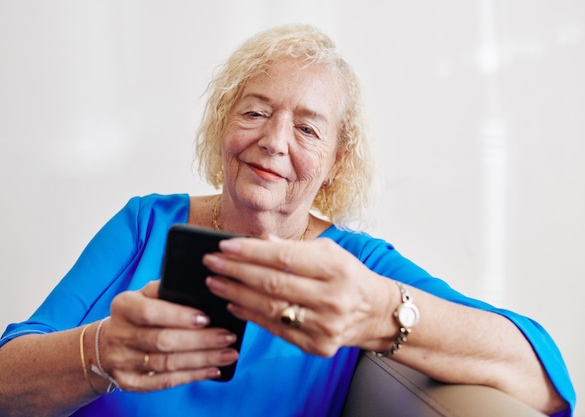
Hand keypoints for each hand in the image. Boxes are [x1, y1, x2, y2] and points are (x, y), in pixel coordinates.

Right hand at [98, 281, 238, 391]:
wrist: (106, 343)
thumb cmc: (137, 314)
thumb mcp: (144, 295)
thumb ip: (166, 290)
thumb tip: (202, 289)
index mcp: (123, 306)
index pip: (150, 312)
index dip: (179, 316)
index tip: (207, 318)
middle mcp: (119, 334)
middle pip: (162, 341)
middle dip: (200, 340)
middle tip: (227, 337)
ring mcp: (121, 361)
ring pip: (167, 363)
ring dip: (202, 359)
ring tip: (228, 353)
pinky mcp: (129, 382)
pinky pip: (164, 382)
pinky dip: (192, 376)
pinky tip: (212, 370)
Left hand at [203, 237, 395, 355]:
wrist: (375, 313)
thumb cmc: (348, 276)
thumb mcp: (329, 253)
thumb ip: (294, 247)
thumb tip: (259, 241)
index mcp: (336, 268)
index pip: (284, 257)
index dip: (250, 251)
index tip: (224, 246)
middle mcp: (333, 298)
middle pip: (273, 283)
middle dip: (236, 271)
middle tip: (211, 263)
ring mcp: (326, 325)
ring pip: (271, 309)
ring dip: (237, 295)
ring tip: (215, 282)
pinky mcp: (318, 346)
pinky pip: (277, 330)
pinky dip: (251, 316)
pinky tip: (233, 305)